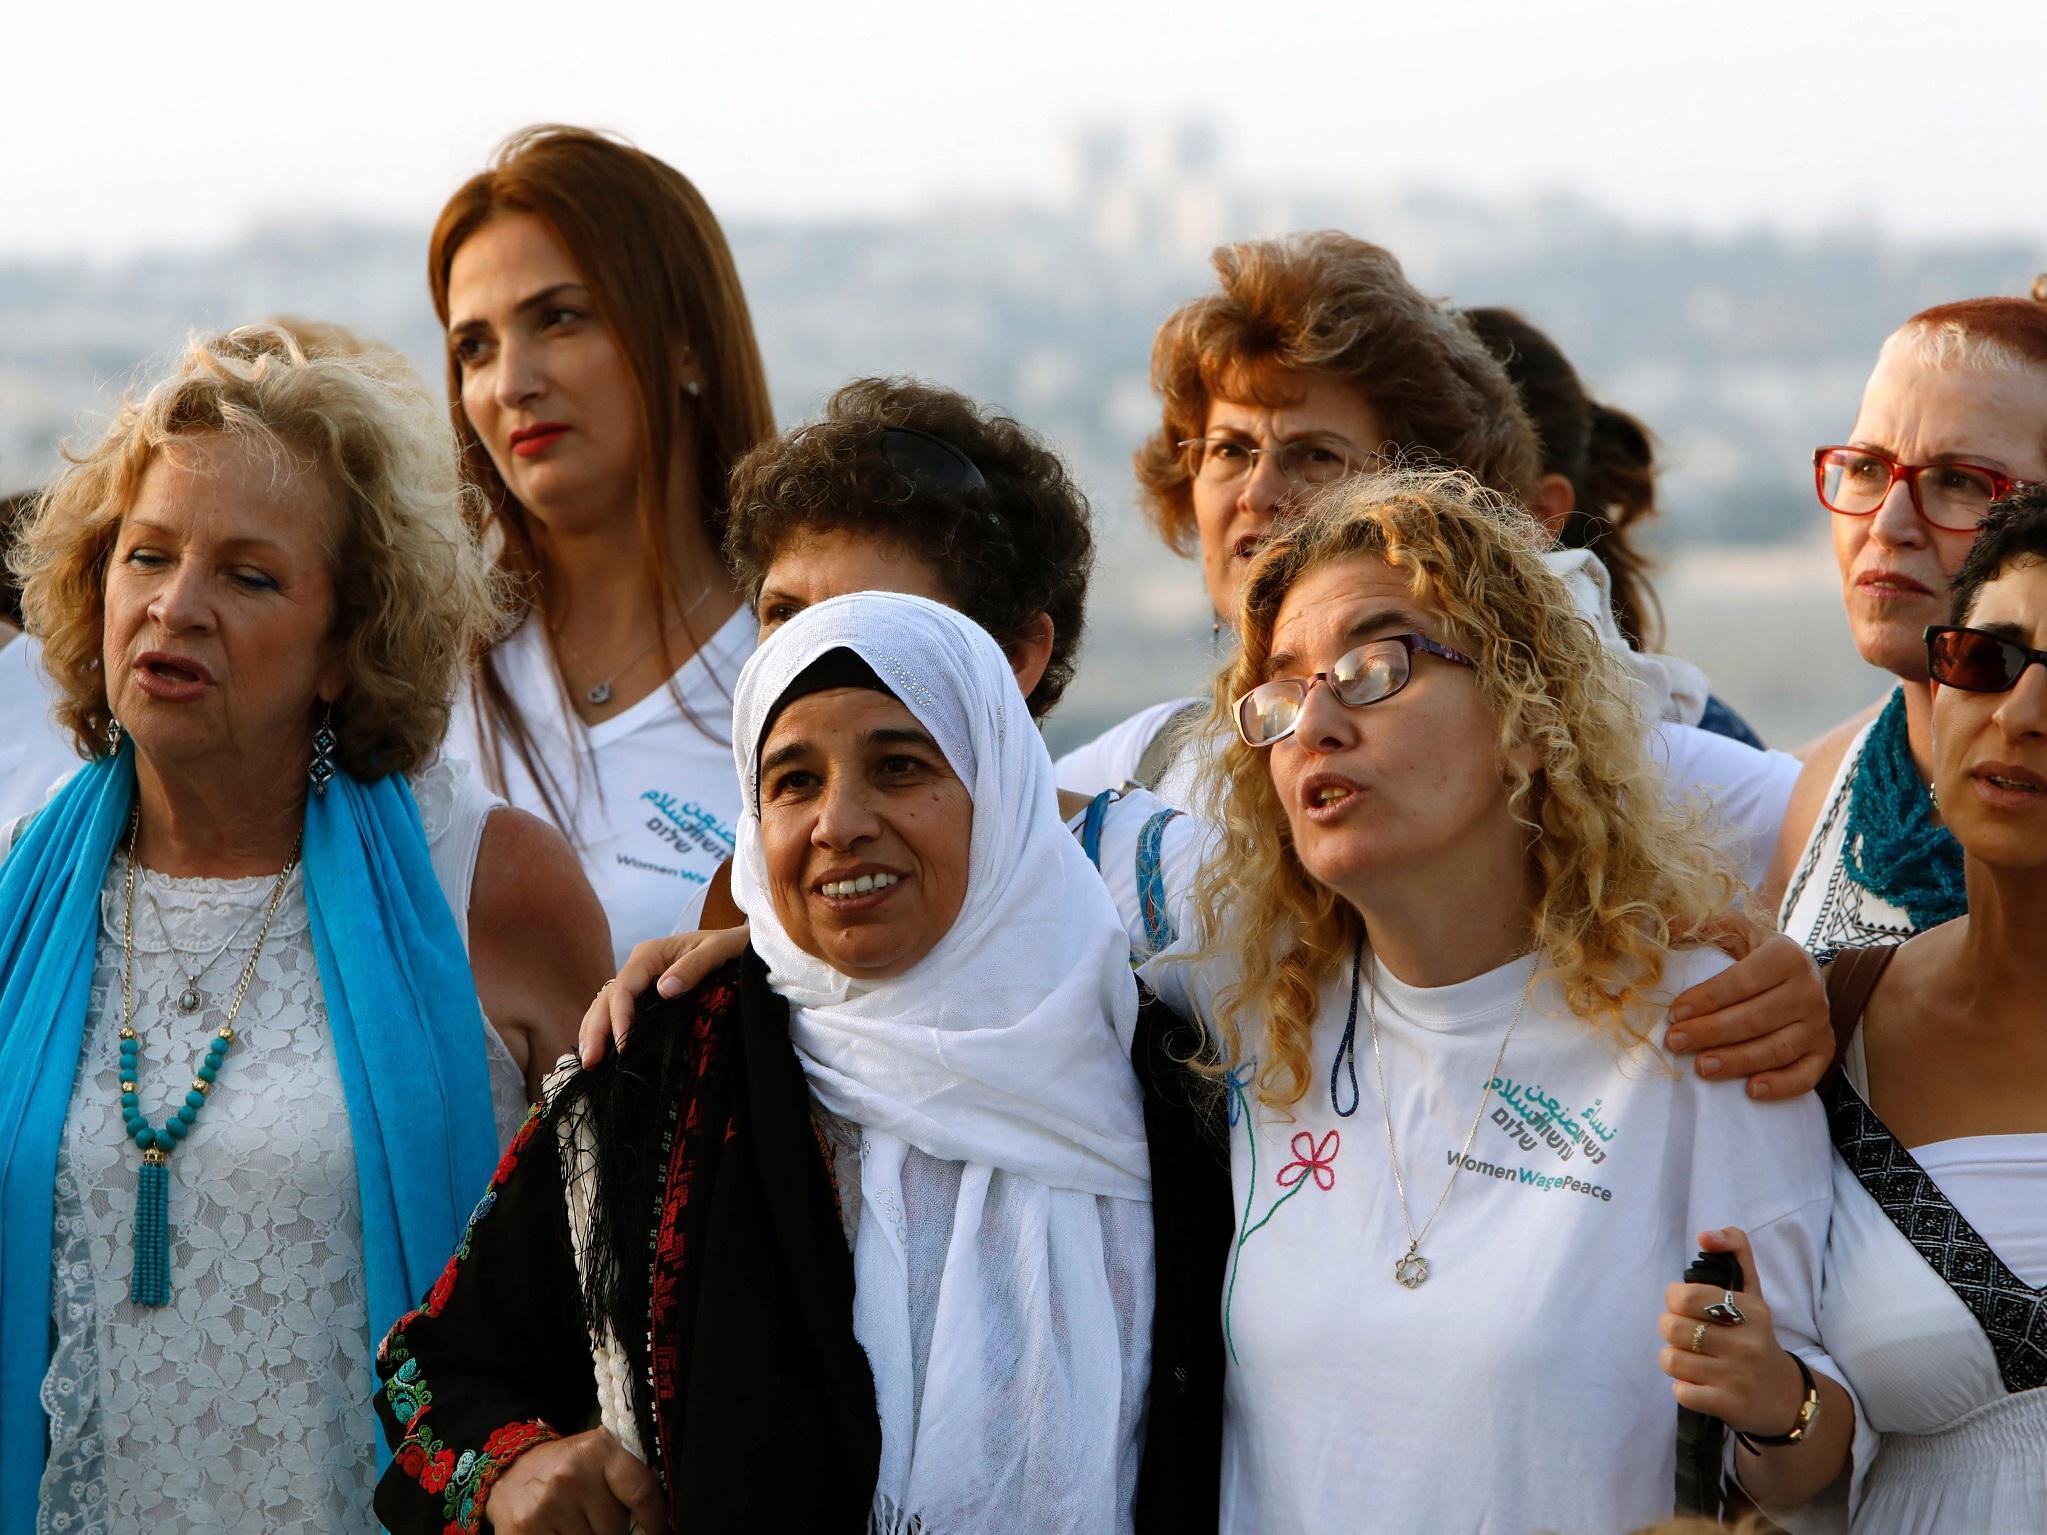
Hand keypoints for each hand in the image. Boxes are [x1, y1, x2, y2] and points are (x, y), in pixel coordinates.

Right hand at [484, 1428, 666, 1533]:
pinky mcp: (524, 1530)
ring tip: (578, 1524)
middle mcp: (572, 1476)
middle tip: (599, 1521)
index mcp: (598, 1451)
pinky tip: (561, 1532)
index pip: (641, 1493)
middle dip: (614, 1532)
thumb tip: (656, 1519)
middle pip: (616, 1530)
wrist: (510, 1468)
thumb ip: (625, 1479)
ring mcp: (547, 1505)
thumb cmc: (564, 1466)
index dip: (656, 1522)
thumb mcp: (598, 1457)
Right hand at [576, 925, 751, 1067]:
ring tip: (588, 1064)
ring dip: (594, 1032)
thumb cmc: (731, 946)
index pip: (624, 989)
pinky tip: (603, 1053)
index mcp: (649, 954)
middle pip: (607, 999)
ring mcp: (640, 981)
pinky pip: (619, 1012)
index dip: (619, 1018)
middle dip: (596, 1031)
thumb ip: (693, 967)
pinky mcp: (646, 995)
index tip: (624, 1047)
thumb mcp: (718, 951)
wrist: (740, 944)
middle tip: (590, 1063)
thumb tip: (664, 990)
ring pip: (605, 1006)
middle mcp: (639, 967)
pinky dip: (607, 1031)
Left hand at [1657, 1227, 1806, 1437]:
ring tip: (1693, 1360)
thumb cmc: (1756, 1336)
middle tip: (1689, 1336)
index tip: (1686, 1307)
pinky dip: (1683, 1388)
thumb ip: (1736, 1250)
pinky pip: (1680, 1391)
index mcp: (1751, 1310)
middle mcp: (1747, 1342)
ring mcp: (1738, 1376)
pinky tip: (1701, 1384)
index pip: (1685, 1295)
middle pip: (1672, 1327)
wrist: (1785, 1397)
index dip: (1674, 1301)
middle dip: (1672, 1331)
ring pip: (1671, 1359)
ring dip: (1674, 1360)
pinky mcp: (1730, 1405)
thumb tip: (1705, 1235)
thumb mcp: (1752, 1292)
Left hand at [1666, 934, 1828, 1098]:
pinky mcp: (1824, 1051)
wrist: (1798, 973)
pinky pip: (1807, 1075)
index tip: (1674, 1013)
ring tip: (1701, 1067)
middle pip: (1757, 1018)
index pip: (1742, 981)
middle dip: (1712, 1032)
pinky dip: (1781, 1085)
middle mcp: (1809, 990)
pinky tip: (1751, 1090)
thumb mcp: (1735, 931)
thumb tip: (1665, 925)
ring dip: (1738, 1061)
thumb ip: (1702, 927)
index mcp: (1786, 956)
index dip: (1707, 999)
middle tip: (1676, 1042)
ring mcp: (1820, 1023)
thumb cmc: (1755, 953)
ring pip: (1777, 1048)